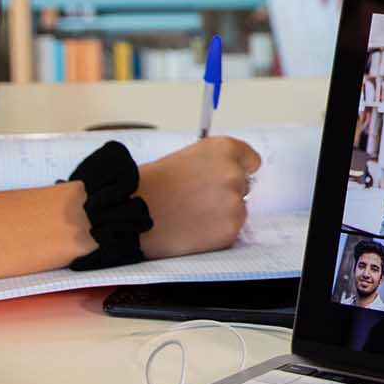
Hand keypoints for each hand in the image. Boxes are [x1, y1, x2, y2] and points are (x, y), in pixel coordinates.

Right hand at [135, 136, 260, 258]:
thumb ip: (213, 163)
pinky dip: (214, 233)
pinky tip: (192, 229)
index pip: (251, 160)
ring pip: (236, 211)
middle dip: (223, 194)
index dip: (239, 170)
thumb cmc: (152, 184)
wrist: (132, 210)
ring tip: (190, 215)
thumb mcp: (186, 157)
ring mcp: (234, 203)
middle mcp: (234, 174)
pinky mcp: (229, 230)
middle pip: (242, 188)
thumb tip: (229, 174)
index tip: (230, 177)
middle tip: (196, 200)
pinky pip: (229, 232)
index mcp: (224, 149)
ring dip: (220, 215)